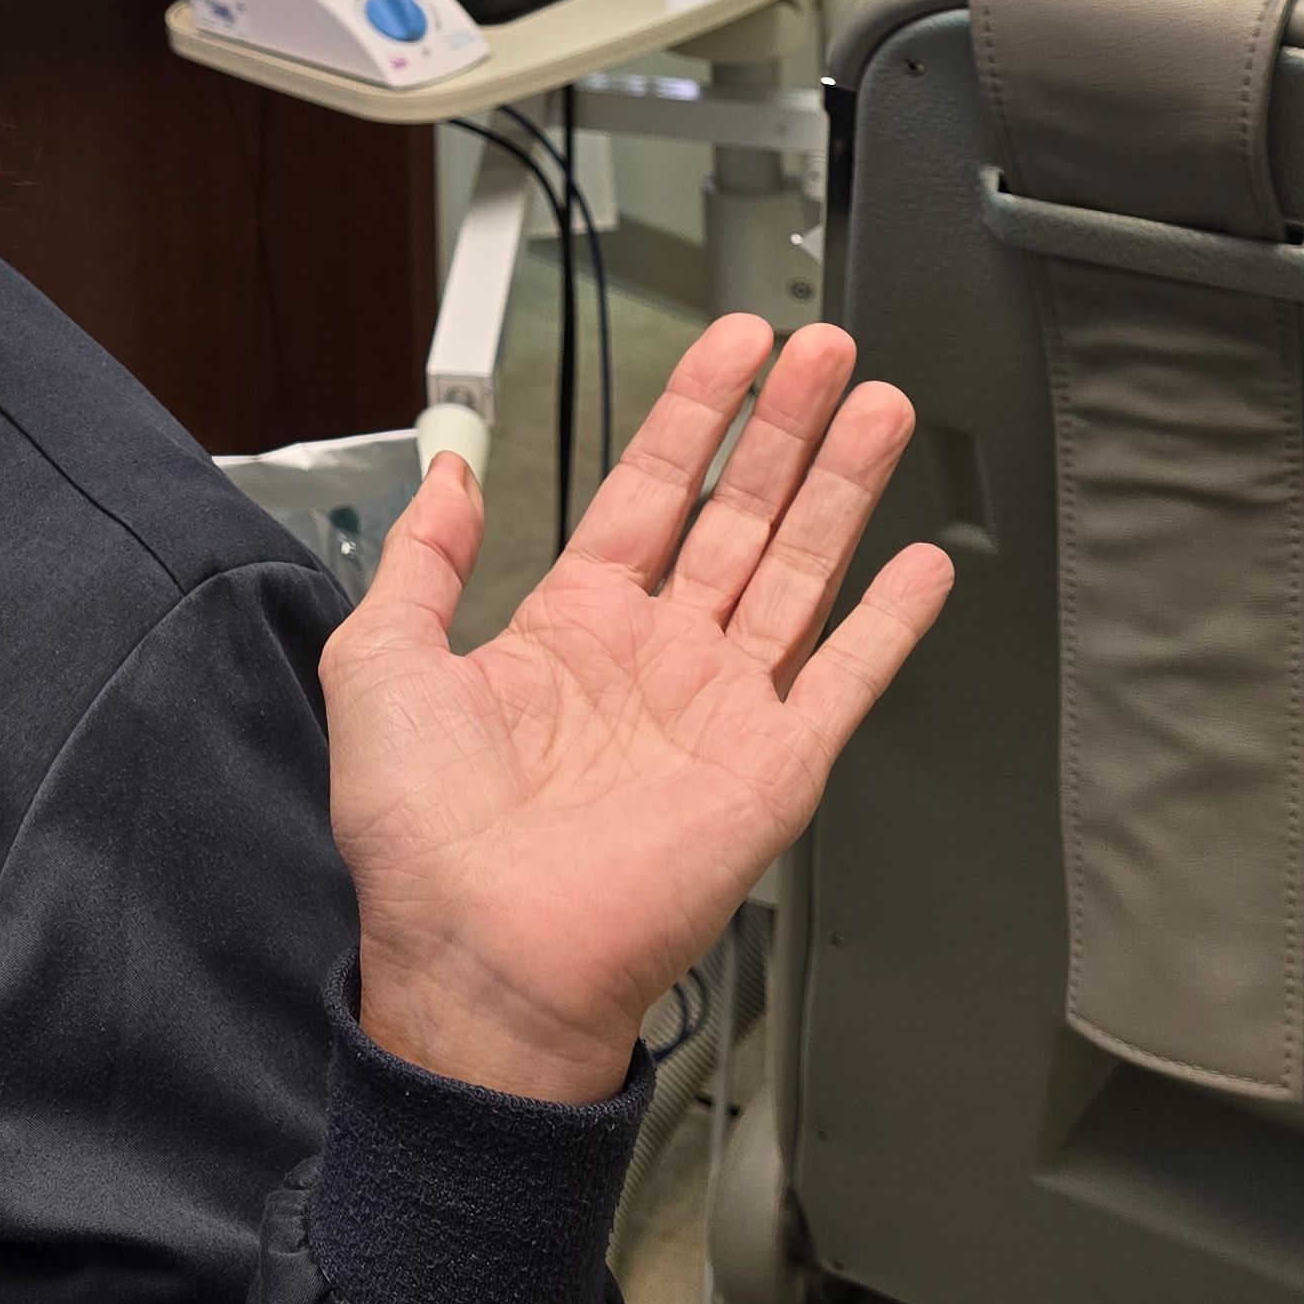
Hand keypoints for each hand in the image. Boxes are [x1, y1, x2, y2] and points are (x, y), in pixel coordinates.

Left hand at [323, 317, 953, 1103]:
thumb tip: (446, 476)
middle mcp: (656, 659)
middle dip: (786, 424)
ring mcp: (721, 710)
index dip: (696, 412)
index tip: (735, 347)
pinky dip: (889, 624)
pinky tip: (923, 564)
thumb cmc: (418, 839)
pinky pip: (844, 682)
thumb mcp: (380, 661)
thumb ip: (421, 559)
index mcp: (572, 627)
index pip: (651, 488)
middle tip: (825, 349)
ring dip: (843, 486)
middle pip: (742, 511)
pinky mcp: (771, 772)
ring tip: (879, 405)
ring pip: (800, 569)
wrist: (473, 956)